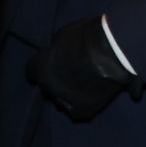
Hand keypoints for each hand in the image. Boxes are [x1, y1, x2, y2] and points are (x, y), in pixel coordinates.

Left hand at [26, 16, 142, 121]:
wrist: (114, 51)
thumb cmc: (89, 36)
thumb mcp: (64, 34)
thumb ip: (57, 49)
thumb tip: (58, 53)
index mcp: (40, 67)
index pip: (31, 71)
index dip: (43, 66)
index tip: (52, 62)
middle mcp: (48, 87)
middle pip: (47, 86)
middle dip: (56, 80)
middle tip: (72, 72)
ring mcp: (65, 100)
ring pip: (61, 101)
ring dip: (68, 94)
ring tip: (84, 85)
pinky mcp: (83, 110)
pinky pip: (77, 111)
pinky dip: (82, 104)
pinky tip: (91, 96)